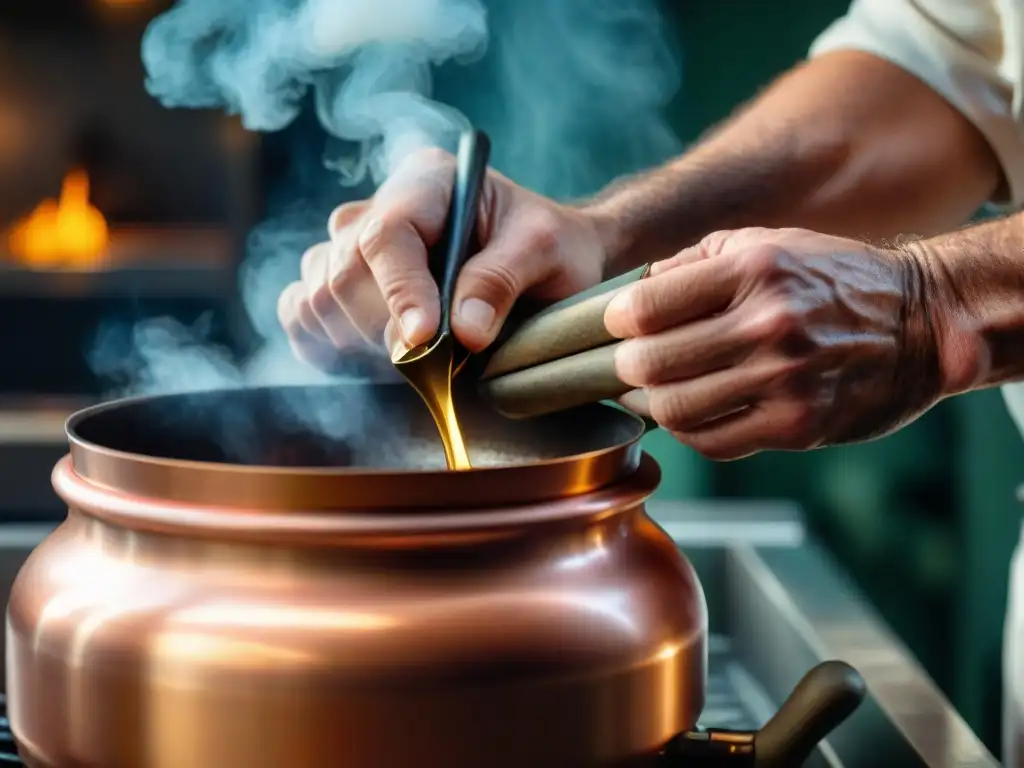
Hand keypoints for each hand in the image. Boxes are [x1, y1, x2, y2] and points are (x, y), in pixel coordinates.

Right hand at [277, 148, 609, 369]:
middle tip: (437, 361)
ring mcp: (350, 247)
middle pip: (342, 273)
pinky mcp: (338, 284)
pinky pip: (300, 314)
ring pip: (316, 297)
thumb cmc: (552, 245)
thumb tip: (462, 331)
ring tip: (418, 356)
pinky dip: (325, 346)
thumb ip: (502, 279)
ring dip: (358, 343)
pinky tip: (375, 358)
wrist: (547, 263)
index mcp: (427, 181)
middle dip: (384, 329)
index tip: (423, 341)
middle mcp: (377, 208)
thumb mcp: (547, 250)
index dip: (399, 292)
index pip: (386, 235)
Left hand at [605, 227, 946, 459]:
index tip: (613, 326)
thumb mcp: (767, 243)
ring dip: (649, 403)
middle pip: (653, 362)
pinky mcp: (797, 426)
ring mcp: (785, 380)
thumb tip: (633, 291)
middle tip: (622, 364)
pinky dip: (686, 431)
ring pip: (676, 409)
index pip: (647, 306)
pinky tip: (685, 413)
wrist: (918, 322)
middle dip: (622, 367)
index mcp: (754, 269)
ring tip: (646, 391)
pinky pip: (712, 440)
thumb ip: (696, 261)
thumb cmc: (829, 278)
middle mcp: (769, 323)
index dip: (615, 321)